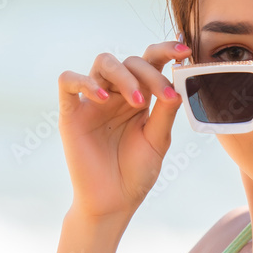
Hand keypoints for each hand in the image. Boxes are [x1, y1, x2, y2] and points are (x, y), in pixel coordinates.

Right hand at [56, 41, 190, 217]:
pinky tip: (103, 99)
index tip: (184, 51)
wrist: (114, 202)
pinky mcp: (71, 114)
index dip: (165, 51)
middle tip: (163, 96)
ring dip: (124, 75)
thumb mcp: (158, 140)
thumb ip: (165, 112)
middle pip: (130, 60)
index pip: (150, 62)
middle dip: (149, 73)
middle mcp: (116, 94)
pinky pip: (67, 81)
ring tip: (137, 102)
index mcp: (139, 97)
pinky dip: (85, 82)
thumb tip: (176, 85)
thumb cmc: (137, 172)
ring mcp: (93, 102)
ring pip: (103, 62)